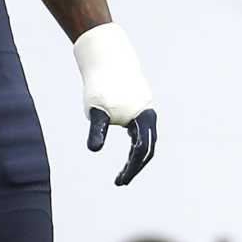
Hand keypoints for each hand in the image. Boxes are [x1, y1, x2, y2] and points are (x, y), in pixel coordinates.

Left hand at [74, 22, 155, 185]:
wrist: (107, 59)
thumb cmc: (100, 84)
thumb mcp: (96, 110)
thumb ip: (97, 130)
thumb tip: (94, 150)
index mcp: (143, 119)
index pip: (141, 151)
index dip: (131, 168)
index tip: (119, 181)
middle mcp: (148, 116)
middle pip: (147, 148)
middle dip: (135, 166)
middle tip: (120, 182)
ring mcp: (144, 111)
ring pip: (146, 139)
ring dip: (136, 157)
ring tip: (124, 171)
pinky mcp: (137, 107)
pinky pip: (142, 130)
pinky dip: (136, 144)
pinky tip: (129, 150)